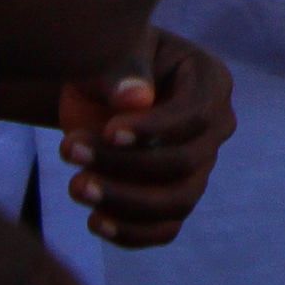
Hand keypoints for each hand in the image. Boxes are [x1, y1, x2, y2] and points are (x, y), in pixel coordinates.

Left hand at [59, 25, 237, 246]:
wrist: (97, 92)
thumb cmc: (110, 64)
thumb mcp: (114, 51)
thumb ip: (124, 69)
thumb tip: (136, 100)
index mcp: (210, 83)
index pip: (196, 116)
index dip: (155, 130)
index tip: (108, 131)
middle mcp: (214, 129)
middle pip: (184, 163)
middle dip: (124, 165)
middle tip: (70, 152)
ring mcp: (198, 168)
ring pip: (177, 202)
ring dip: (124, 202)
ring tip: (75, 186)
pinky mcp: (175, 198)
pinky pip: (165, 229)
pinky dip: (133, 233)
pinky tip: (94, 221)